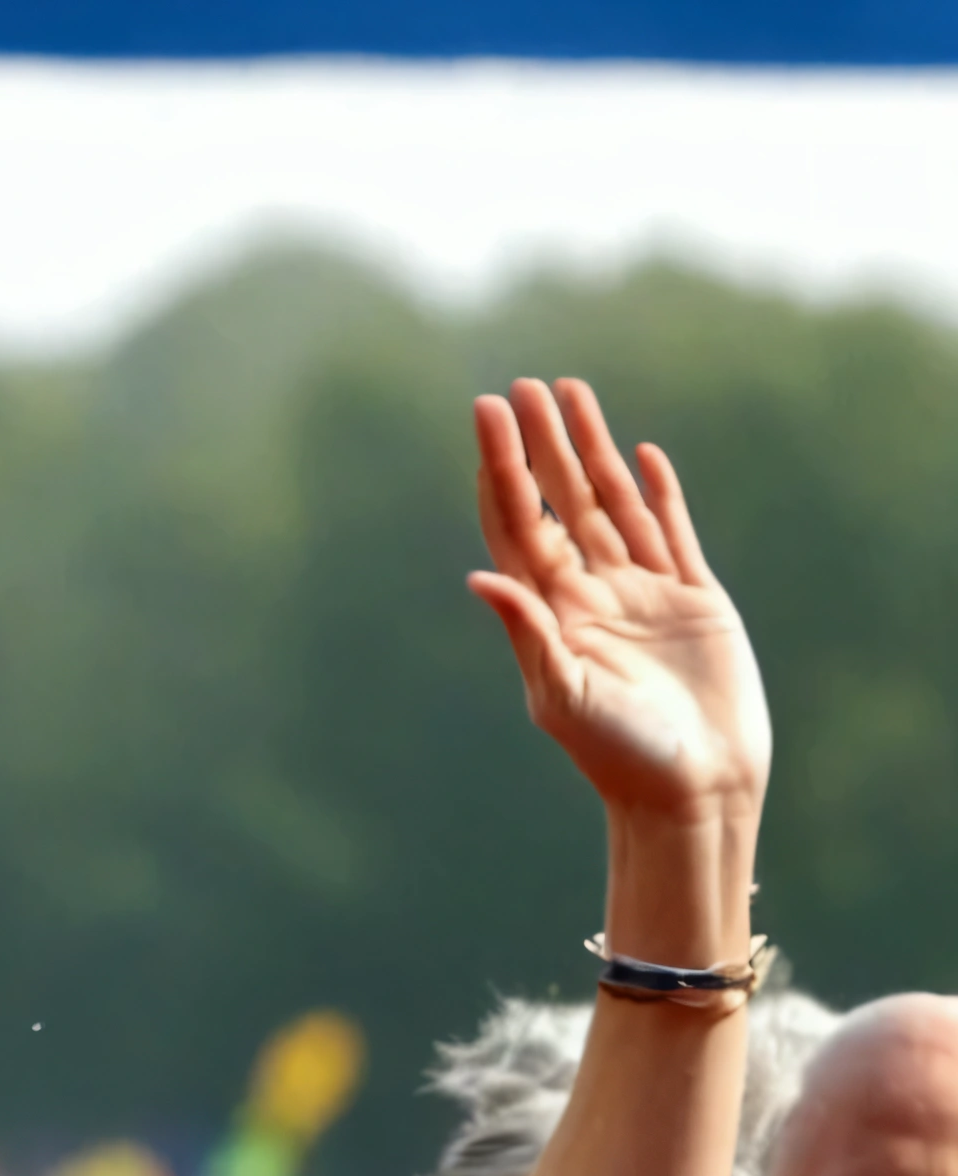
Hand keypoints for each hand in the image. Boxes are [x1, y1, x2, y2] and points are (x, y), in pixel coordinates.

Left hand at [467, 378, 769, 830]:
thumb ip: (527, 632)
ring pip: (611, 505)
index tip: (488, 416)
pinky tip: (641, 454)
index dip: (502, 471)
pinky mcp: (693, 601)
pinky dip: (657, 493)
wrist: (695, 788)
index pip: (518, 528)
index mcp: (554, 617)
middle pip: (559, 503)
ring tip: (572, 393)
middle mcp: (592, 599)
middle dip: (541, 445)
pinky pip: (670, 532)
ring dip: (590, 451)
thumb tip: (479, 576)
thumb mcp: (564, 695)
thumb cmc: (623, 757)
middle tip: (521, 386)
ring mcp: (643, 596)